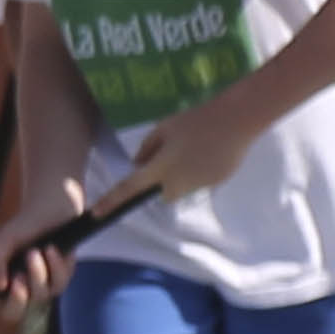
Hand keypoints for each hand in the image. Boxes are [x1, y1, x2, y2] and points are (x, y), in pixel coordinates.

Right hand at [0, 193, 83, 313]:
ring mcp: (41, 287)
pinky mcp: (62, 278)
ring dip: (37, 273)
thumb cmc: (24, 226)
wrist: (52, 209)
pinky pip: (59, 282)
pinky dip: (54, 265)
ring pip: (39, 295)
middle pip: (12, 313)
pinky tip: (51, 249)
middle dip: (17, 299)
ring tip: (35, 251)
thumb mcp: (3, 242)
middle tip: (18, 280)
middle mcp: (19, 289)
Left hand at [122, 101, 253, 203]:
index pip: (130, 189)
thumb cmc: (196, 120)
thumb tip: (138, 165)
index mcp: (161, 168)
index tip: (97, 213)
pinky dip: (200, 171)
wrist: (237, 120)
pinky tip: (211, 152)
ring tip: (197, 149)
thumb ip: (147, 148)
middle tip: (172, 156)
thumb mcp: (163, 128)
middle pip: (162, 194)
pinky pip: (200, 182)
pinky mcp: (215, 183)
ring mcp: (198, 186)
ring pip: (182, 188)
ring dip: (182, 176)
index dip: (111, 202)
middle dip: (162, 183)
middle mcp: (178, 183)